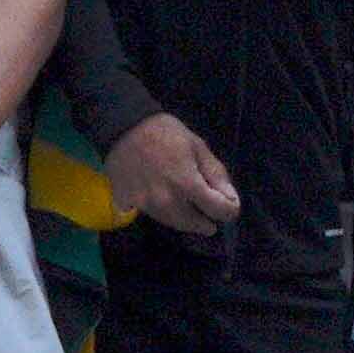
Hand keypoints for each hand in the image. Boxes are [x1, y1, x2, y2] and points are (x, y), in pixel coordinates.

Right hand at [105, 112, 242, 235]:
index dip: (230, 210)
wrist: (123, 127)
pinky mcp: (128, 205)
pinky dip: (160, 211)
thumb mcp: (198, 146)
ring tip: (189, 208)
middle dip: (206, 222)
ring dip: (185, 219)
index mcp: (188, 185)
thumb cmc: (165, 133)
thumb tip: (231, 198)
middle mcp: (168, 202)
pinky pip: (150, 215)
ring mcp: (146, 206)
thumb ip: (216, 174)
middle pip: (195, 225)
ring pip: (173, 223)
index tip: (229, 205)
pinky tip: (162, 198)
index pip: (219, 211)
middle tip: (209, 215)